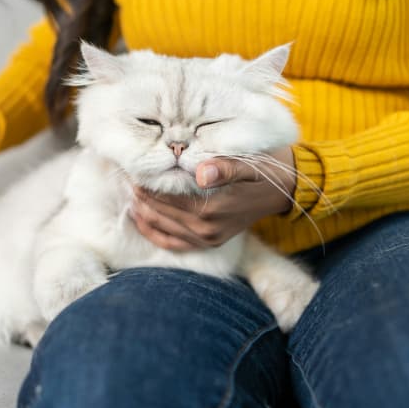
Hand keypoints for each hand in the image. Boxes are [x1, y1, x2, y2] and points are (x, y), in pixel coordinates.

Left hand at [130, 147, 295, 250]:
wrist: (283, 190)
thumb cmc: (263, 171)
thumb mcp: (248, 164)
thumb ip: (224, 167)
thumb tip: (200, 172)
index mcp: (211, 208)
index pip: (166, 196)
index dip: (147, 182)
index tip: (132, 168)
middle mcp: (206, 228)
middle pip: (159, 212)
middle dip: (140, 195)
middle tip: (125, 177)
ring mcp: (206, 238)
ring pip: (161, 227)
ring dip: (142, 211)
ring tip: (129, 193)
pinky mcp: (209, 242)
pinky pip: (172, 242)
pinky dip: (152, 231)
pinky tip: (140, 218)